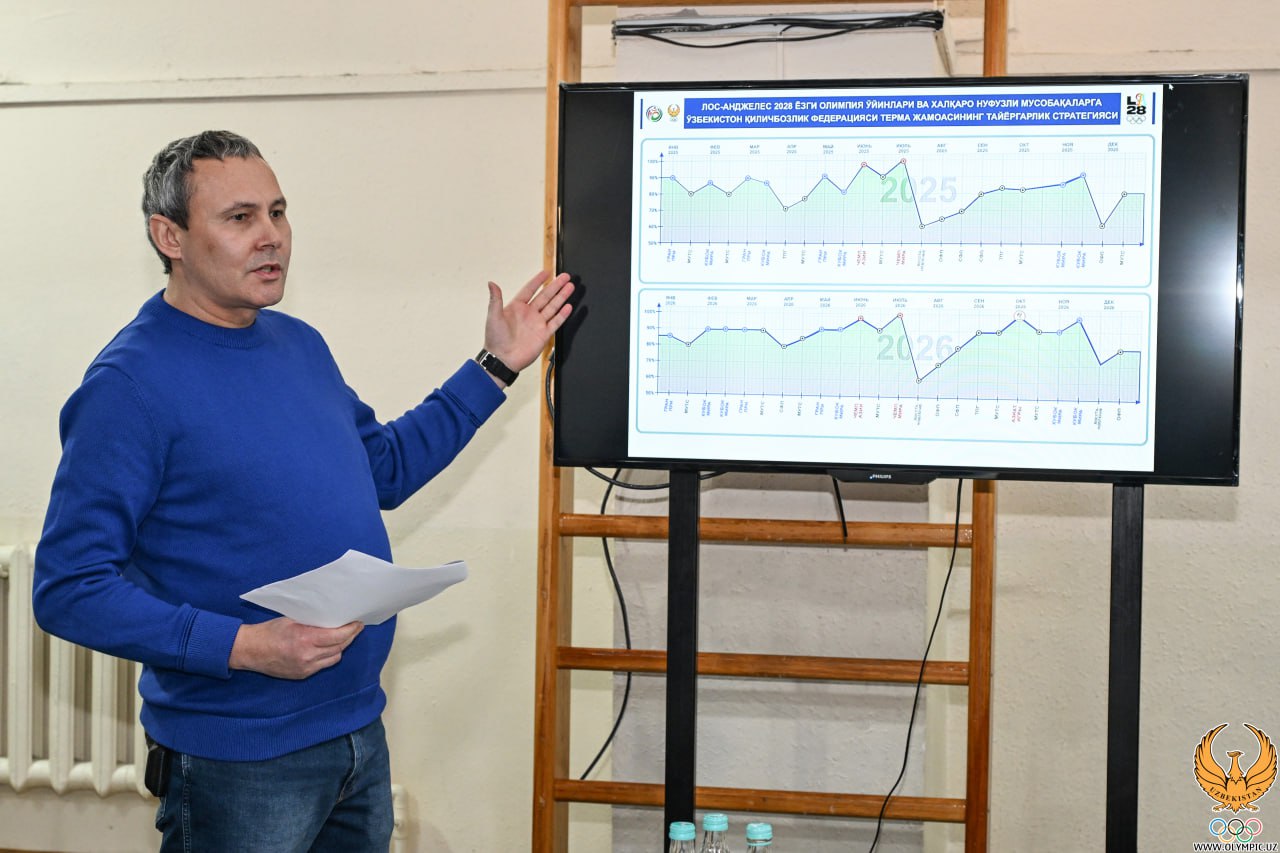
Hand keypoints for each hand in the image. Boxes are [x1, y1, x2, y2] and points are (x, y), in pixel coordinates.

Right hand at [228, 618, 362, 679]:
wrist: (250, 650)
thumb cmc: (270, 631)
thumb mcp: (292, 620)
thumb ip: (313, 621)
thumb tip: (333, 617)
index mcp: (305, 639)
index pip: (338, 636)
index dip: (351, 630)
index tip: (358, 623)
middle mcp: (307, 656)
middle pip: (339, 647)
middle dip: (350, 637)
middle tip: (355, 628)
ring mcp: (305, 668)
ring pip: (334, 657)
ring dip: (340, 647)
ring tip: (343, 637)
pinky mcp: (302, 675)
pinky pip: (323, 665)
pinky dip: (328, 656)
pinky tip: (327, 648)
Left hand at [483, 270, 573, 375]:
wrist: (503, 360)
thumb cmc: (495, 340)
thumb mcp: (493, 316)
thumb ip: (495, 299)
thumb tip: (491, 283)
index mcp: (516, 308)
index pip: (530, 290)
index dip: (538, 281)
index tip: (546, 272)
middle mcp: (529, 314)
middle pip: (545, 296)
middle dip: (555, 286)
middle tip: (565, 276)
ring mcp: (537, 324)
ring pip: (553, 307)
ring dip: (562, 297)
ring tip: (570, 286)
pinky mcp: (544, 335)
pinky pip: (555, 322)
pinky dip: (563, 315)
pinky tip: (568, 306)